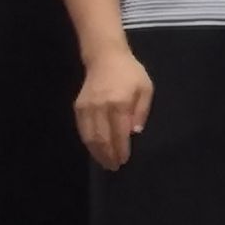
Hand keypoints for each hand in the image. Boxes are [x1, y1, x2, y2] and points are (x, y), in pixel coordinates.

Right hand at [75, 50, 154, 170]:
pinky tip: (95, 149)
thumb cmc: (130, 73)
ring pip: (90, 136)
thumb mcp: (145, 88)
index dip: (121, 149)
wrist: (105, 57)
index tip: (124, 160)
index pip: (119, 133)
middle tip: (114, 167)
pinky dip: (88, 142)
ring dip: (96, 152)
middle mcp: (100, 107)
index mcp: (119, 103)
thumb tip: (134, 133)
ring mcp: (87, 108)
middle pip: (102, 138)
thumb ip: (141, 111)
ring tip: (105, 162)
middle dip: (108, 155)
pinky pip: (82, 129)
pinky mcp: (78, 107)